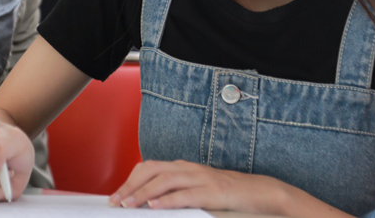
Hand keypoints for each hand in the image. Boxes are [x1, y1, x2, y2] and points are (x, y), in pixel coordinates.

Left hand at [108, 160, 287, 213]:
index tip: (116, 196)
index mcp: (184, 167)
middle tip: (115, 202)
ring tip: (128, 204)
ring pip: (164, 181)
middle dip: (130, 186)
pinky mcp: (212, 192)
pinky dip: (167, 200)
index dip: (130, 180)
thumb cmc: (227, 193)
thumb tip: (150, 203)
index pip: (149, 167)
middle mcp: (189, 169)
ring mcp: (201, 179)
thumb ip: (176, 193)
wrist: (259, 192)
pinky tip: (154, 206)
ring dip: (142, 193)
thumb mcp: (197, 190)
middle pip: (151, 170)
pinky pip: (185, 194)